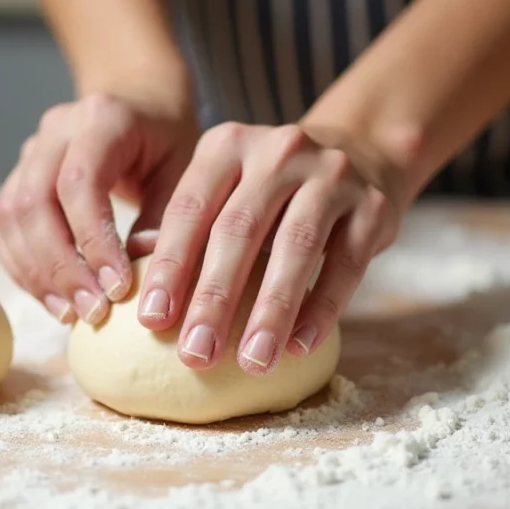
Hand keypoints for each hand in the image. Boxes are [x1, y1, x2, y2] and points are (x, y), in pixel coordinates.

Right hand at [0, 92, 198, 324]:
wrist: (139, 103)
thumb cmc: (168, 142)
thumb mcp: (185, 171)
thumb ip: (166, 218)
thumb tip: (145, 275)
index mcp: (102, 118)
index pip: (80, 182)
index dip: (92, 240)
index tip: (118, 289)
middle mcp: (56, 130)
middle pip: (34, 202)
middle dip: (60, 267)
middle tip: (91, 313)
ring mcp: (30, 152)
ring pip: (11, 217)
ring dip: (37, 273)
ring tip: (70, 315)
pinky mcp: (17, 178)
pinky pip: (3, 228)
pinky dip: (23, 267)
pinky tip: (53, 298)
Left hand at [137, 122, 407, 374]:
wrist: (359, 156)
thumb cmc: (270, 194)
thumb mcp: (225, 191)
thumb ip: (187, 227)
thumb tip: (136, 277)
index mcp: (227, 146)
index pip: (190, 209)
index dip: (170, 267)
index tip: (151, 322)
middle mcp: (278, 151)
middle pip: (239, 231)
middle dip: (214, 298)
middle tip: (195, 355)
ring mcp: (331, 174)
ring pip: (296, 247)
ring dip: (271, 311)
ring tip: (252, 362)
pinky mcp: (373, 205)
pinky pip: (346, 263)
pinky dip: (321, 308)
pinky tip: (299, 346)